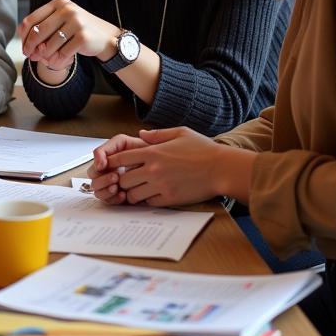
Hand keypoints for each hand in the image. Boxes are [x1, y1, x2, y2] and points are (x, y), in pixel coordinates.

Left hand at [18, 0, 117, 72]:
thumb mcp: (61, 21)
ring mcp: (76, 22)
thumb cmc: (79, 29)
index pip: (32, 19)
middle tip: (30, 56)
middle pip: (38, 32)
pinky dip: (57, 60)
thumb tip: (20, 33)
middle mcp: (67, 9)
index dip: (24, 36)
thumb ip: (43, 24)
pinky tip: (57, 62)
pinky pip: (62, 53)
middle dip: (31, 47)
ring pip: (49, 44)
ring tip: (46, 60)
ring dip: (45, 56)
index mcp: (59, 3)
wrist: (106, 37)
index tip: (24, 47)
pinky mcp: (83, 36)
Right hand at [87, 134, 146, 204]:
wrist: (162, 161)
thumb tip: (98, 161)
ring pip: (98, 191)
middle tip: (114, 178)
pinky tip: (122, 195)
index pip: (93, 163)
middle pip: (93, 179)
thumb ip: (108, 147)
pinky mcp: (119, 195)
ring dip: (105, 190)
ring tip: (116, 187)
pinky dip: (113, 199)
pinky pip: (109, 201)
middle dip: (102, 180)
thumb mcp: (123, 142)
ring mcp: (113, 184)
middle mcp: (108, 172)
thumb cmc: (145, 150)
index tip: (103, 166)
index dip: (96, 165)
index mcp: (107, 159)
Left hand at [104, 127, 243, 206]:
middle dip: (122, 180)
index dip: (113, 162)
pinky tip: (153, 194)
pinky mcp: (170, 199)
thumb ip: (157, 134)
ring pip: (133, 195)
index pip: (120, 158)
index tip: (114, 165)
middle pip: (122, 179)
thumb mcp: (180, 133)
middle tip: (127, 179)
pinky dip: (147, 200)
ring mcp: (161, 186)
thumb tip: (141, 133)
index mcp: (152, 152)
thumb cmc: (203, 149)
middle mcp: (153, 170)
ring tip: (139, 189)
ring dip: (133, 192)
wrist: (222, 169)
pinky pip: (148, 203)